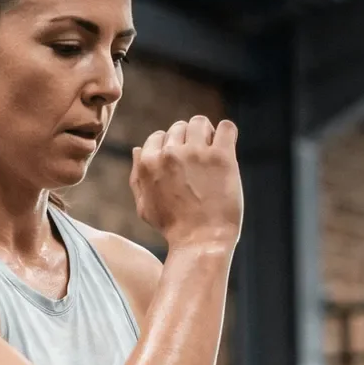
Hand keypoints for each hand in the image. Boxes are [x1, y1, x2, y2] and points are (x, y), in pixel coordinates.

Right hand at [129, 116, 242, 251]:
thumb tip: (137, 149)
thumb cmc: (172, 227)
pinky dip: (226, 133)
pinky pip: (226, 127)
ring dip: (206, 134)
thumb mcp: (143, 205)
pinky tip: (226, 146)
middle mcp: (170, 153)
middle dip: (188, 140)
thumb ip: (137, 176)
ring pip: (200, 122)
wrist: (200, 241)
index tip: (181, 163)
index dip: (170, 147)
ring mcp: (196, 153)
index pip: (158, 136)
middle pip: (179, 127)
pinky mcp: (221, 157)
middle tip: (198, 161)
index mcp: (148, 163)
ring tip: (212, 153)